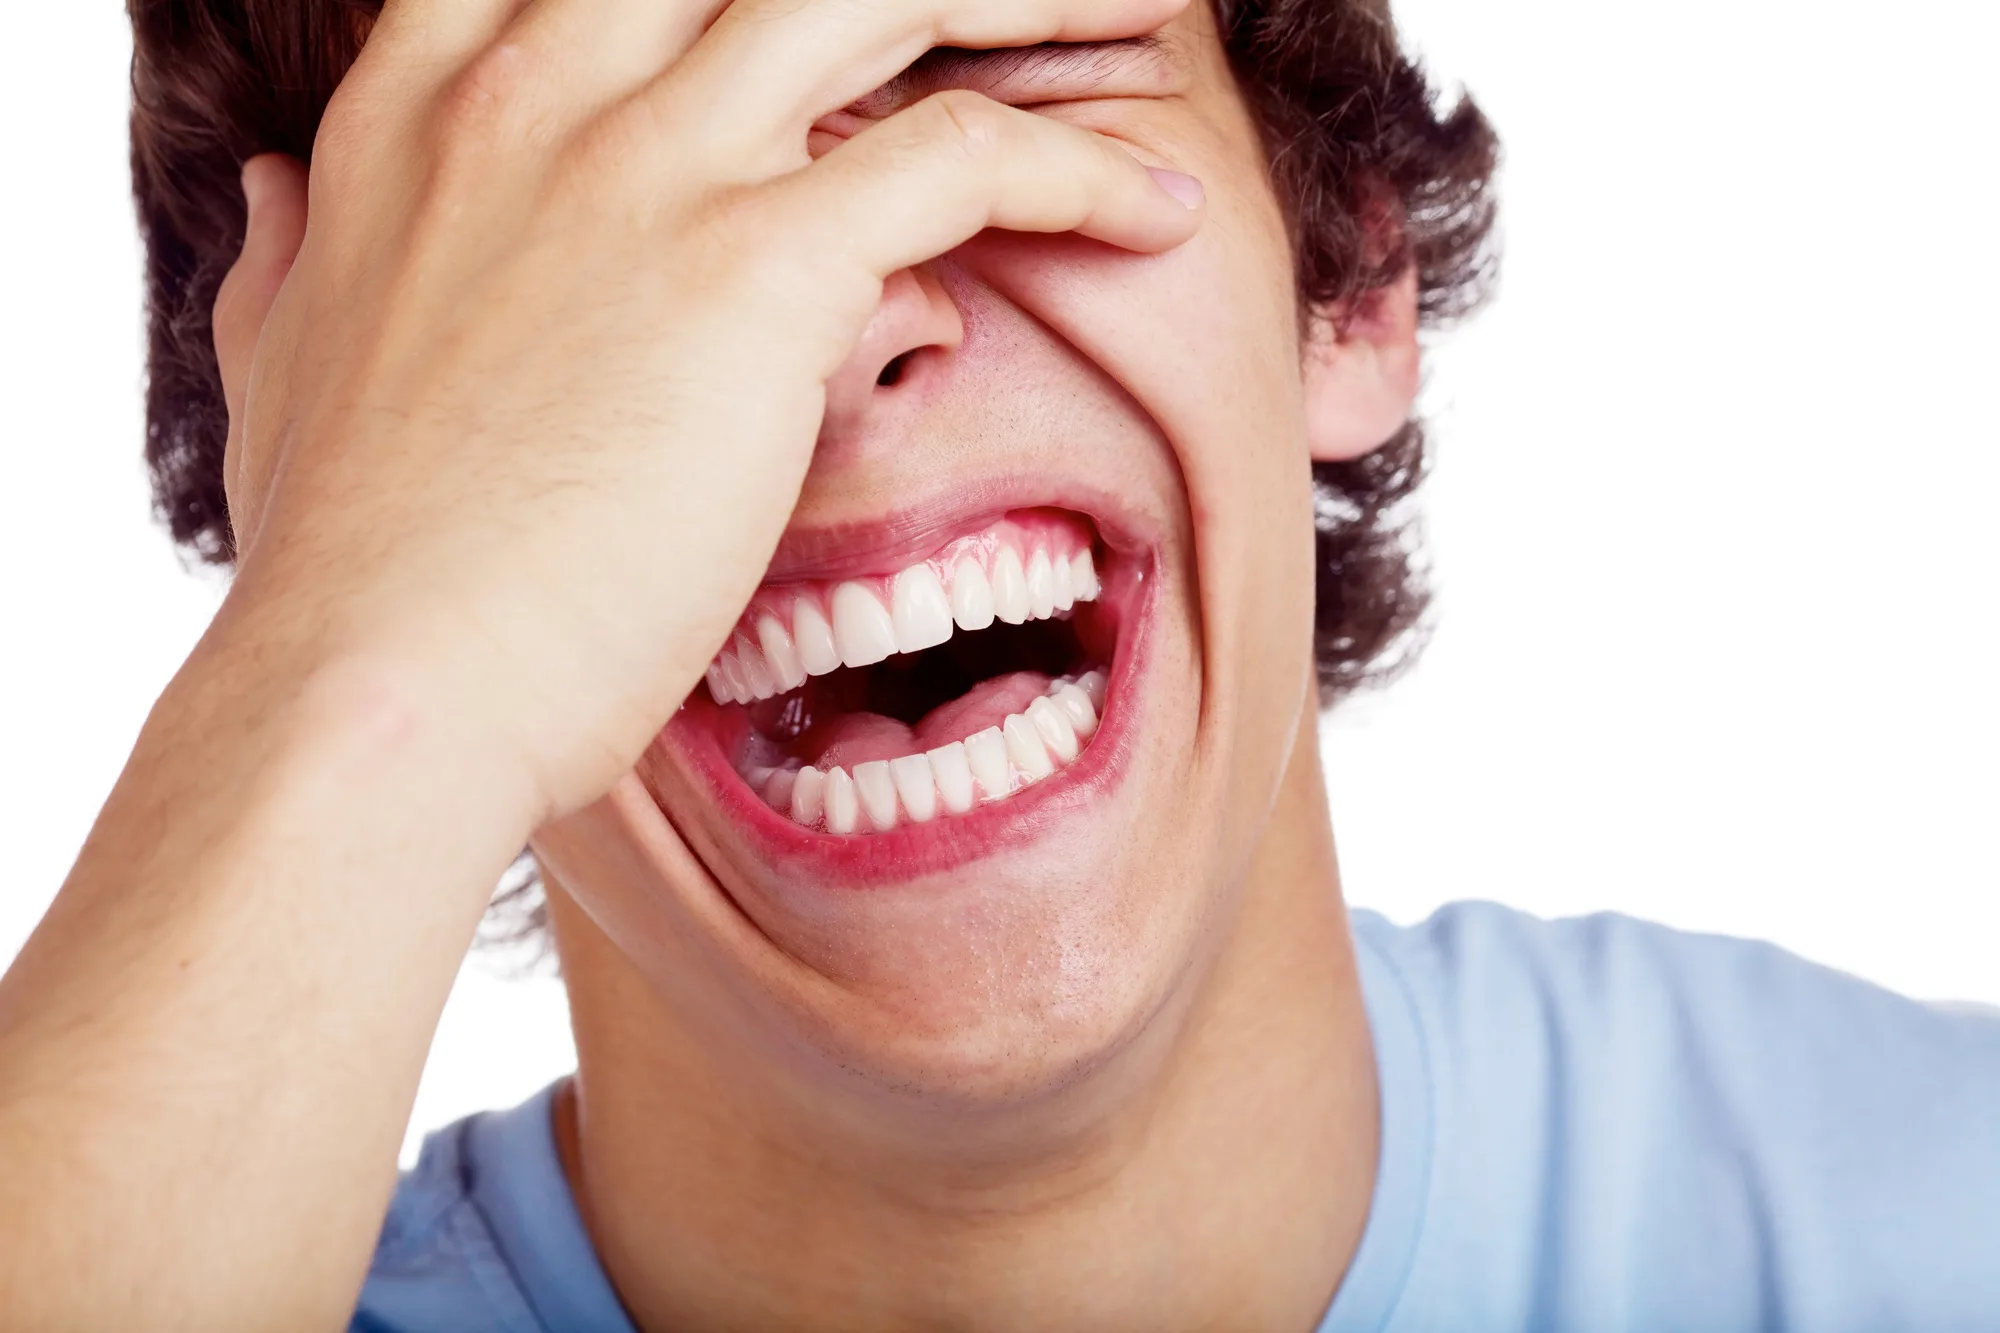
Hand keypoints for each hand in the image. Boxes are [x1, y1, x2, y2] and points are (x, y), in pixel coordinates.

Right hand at [212, 0, 1203, 824]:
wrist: (371, 690)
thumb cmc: (348, 567)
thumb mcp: (279, 368)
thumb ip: (295, 259)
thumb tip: (281, 197)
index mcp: (426, 107)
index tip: (819, 14)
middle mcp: (532, 92)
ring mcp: (639, 162)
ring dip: (1024, 0)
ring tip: (1133, 22)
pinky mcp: (748, 263)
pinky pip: (960, 157)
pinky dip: (1074, 167)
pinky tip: (1152, 209)